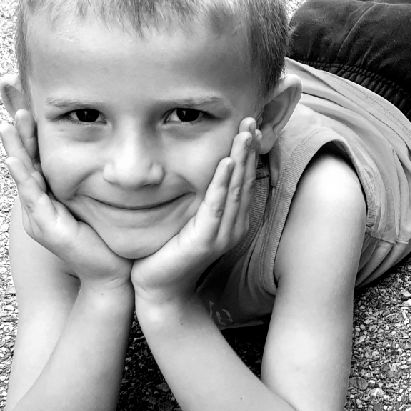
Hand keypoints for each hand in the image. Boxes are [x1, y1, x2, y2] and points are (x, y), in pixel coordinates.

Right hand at [0, 109, 130, 288]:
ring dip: (14, 149)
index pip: (35, 157)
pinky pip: (32, 197)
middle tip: (10, 108)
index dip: (29, 132)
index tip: (25, 104)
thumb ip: (92, 181)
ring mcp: (38, 216)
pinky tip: (15, 160)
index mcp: (49, 196)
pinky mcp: (46, 227)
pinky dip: (23, 178)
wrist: (112, 275)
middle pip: (23, 161)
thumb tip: (105, 153)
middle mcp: (38, 204)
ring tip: (7, 125)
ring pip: (22, 176)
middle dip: (16, 133)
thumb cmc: (106, 240)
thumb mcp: (96, 202)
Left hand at [131, 118, 260, 308]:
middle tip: (252, 120)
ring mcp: (223, 234)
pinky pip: (216, 205)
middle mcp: (234, 226)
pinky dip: (222, 182)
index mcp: (233, 220)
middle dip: (248, 149)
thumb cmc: (169, 253)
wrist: (159, 290)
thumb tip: (196, 170)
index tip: (249, 126)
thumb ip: (199, 199)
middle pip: (244, 180)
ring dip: (240, 158)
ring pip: (235, 188)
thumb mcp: (188, 220)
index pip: (244, 179)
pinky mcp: (206, 240)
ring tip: (245, 133)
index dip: (248, 153)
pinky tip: (226, 162)